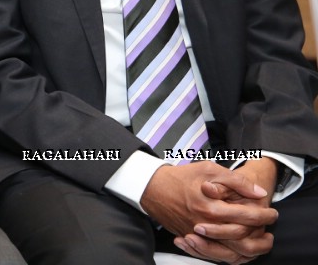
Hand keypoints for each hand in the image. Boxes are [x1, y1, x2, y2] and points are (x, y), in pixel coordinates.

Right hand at [141, 161, 276, 262]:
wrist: (151, 187)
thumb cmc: (180, 177)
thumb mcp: (209, 169)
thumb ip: (236, 181)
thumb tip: (258, 193)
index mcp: (212, 208)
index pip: (247, 217)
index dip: (264, 215)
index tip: (272, 211)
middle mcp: (206, 226)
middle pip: (243, 241)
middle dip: (262, 234)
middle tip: (269, 225)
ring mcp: (198, 236)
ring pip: (231, 253)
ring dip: (251, 249)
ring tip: (262, 240)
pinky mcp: (191, 239)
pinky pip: (216, 255)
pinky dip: (232, 254)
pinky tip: (241, 246)